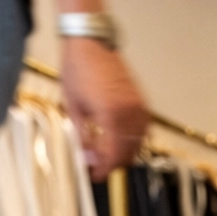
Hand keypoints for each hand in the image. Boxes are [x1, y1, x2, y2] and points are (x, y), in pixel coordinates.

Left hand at [60, 40, 150, 177]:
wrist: (89, 40)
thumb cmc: (78, 67)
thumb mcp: (73, 106)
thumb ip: (83, 136)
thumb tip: (87, 158)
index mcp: (111, 115)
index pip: (113, 155)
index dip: (104, 169)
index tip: (95, 175)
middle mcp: (129, 111)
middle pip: (128, 151)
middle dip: (113, 163)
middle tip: (98, 165)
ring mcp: (138, 104)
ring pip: (139, 141)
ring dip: (125, 151)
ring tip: (108, 153)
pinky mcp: (140, 98)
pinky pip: (143, 127)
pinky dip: (134, 138)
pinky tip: (121, 139)